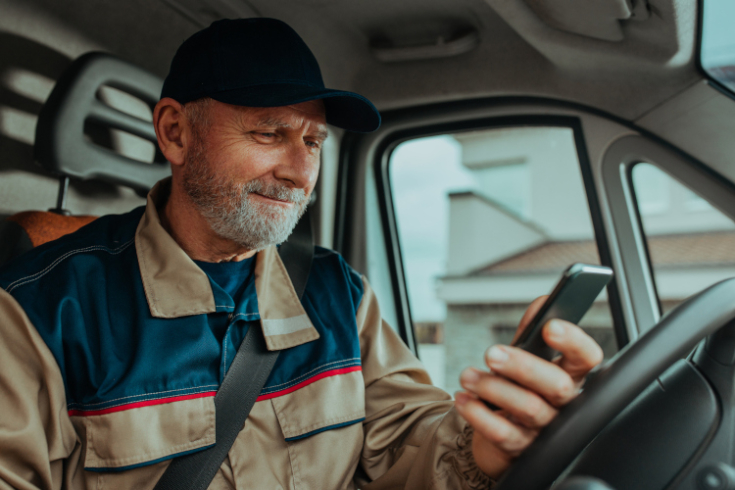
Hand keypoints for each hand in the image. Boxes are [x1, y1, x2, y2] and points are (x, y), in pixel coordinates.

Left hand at [453, 296, 603, 479]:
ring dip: (493, 387)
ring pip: (528, 409)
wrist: (505, 432)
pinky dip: (479, 415)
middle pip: (556, 385)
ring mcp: (545, 429)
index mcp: (572, 376)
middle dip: (522, 366)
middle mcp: (565, 404)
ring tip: (467, 375)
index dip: (574, 342)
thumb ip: (533, 331)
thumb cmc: (522, 388)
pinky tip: (463, 399)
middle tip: (492, 353)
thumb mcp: (528, 358)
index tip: (550, 326)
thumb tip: (543, 301)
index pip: (587, 358)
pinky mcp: (521, 449)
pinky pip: (503, 434)